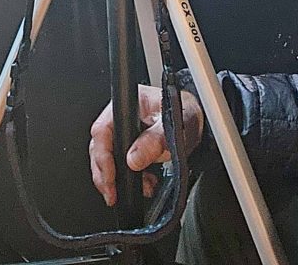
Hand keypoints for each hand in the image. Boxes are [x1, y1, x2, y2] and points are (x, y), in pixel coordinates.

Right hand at [89, 84, 204, 205]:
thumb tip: (134, 159)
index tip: (110, 177)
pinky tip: (143, 185)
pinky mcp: (130, 142)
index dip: (102, 155)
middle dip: (104, 173)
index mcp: (129, 103)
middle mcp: (123, 114)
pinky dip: (128, 178)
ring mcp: (125, 129)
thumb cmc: (188, 114)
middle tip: (112, 194)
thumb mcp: (177, 125)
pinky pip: (120, 163)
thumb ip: (156, 140)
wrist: (197, 119)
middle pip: (100, 145)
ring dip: (116, 178)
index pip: (103, 129)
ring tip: (135, 190)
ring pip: (108, 157)